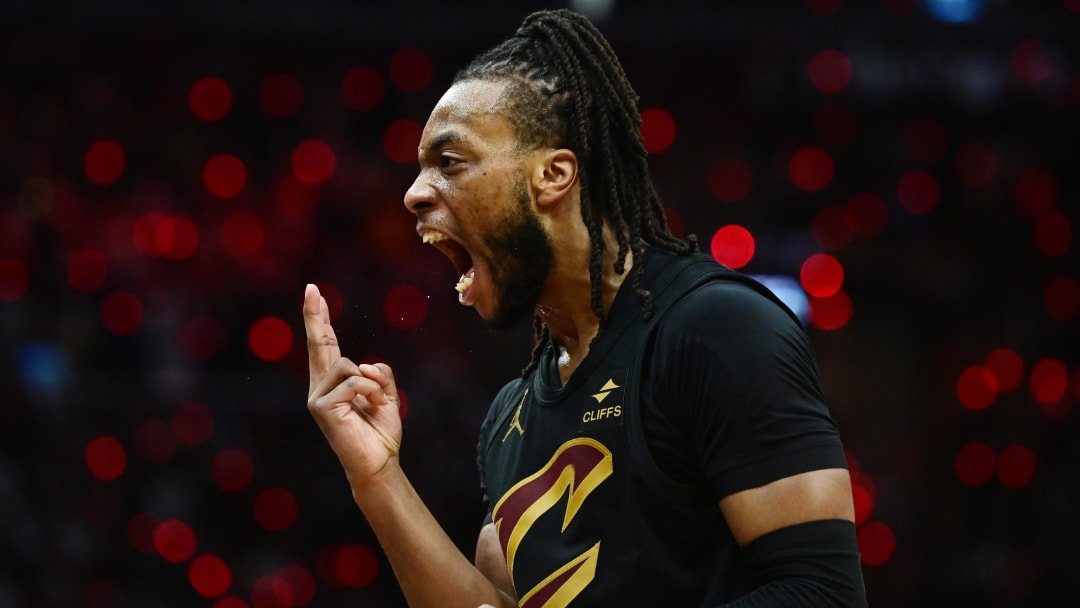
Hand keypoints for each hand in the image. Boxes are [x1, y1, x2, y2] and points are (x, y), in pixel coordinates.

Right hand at [303, 283, 402, 483]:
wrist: (378, 462)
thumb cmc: (380, 433)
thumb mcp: (387, 396)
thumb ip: (379, 375)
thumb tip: (367, 365)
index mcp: (334, 384)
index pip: (326, 345)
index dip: (319, 319)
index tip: (314, 294)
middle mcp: (320, 388)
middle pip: (319, 343)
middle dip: (315, 315)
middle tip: (311, 287)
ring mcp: (317, 397)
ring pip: (350, 366)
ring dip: (372, 384)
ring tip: (374, 404)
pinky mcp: (321, 407)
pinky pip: (355, 382)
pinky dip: (371, 393)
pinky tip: (371, 408)